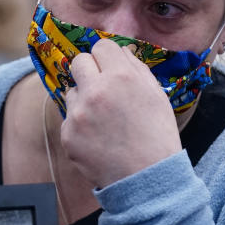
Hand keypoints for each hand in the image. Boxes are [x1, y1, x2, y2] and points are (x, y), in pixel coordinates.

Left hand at [60, 39, 182, 187]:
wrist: (147, 178)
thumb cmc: (157, 135)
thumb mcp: (156, 95)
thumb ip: (136, 68)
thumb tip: (120, 51)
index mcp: (121, 77)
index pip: (101, 46)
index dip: (107, 58)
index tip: (110, 68)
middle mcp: (96, 91)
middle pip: (78, 62)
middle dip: (89, 71)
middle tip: (102, 88)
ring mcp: (78, 114)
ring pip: (71, 91)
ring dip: (83, 99)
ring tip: (104, 120)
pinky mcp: (68, 134)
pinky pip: (68, 118)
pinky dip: (80, 126)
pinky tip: (98, 138)